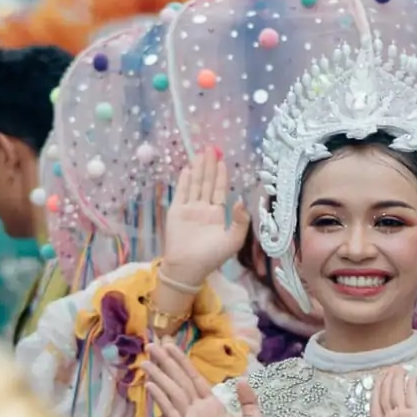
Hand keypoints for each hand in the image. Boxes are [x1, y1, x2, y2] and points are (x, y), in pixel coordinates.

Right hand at [142, 339, 264, 416]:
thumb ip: (247, 400)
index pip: (194, 378)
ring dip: (159, 377)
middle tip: (151, 345)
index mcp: (213, 406)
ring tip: (145, 362)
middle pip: (179, 381)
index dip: (182, 362)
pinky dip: (162, 400)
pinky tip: (151, 386)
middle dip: (166, 363)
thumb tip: (241, 379)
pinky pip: (172, 413)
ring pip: (173, 393)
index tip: (170, 345)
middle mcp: (198, 410)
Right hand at [161, 150, 249, 287]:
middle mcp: (203, 209)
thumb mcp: (233, 240)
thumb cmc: (212, 256)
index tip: (223, 160)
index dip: (221, 175)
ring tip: (200, 153)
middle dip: (209, 166)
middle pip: (206, 183)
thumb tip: (240, 200)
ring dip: (198, 169)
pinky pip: (181, 193)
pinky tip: (187, 169)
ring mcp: (189, 209)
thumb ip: (240, 220)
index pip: (220, 190)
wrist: (187, 268)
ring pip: (194, 185)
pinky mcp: (176, 212)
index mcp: (217, 214)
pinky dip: (184, 181)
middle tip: (211, 148)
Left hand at [348, 367, 416, 416]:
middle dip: (387, 382)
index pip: (376, 407)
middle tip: (389, 368)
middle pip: (387, 397)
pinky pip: (413, 399)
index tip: (377, 380)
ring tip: (397, 367)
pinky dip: (411, 387)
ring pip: (398, 394)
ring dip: (397, 380)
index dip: (376, 392)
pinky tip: (410, 377)